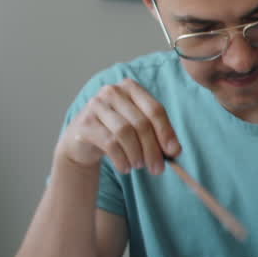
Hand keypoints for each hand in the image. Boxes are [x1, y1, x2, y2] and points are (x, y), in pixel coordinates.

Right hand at [55, 78, 179, 173]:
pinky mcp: (84, 123)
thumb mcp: (139, 130)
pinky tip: (125, 168)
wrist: (82, 141)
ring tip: (139, 166)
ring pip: (125, 133)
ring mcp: (96, 105)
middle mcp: (112, 92)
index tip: (174, 152)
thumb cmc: (116, 132)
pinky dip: (121, 159)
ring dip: (136, 154)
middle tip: (158, 169)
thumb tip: (175, 151)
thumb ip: (158, 136)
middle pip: (141, 123)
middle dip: (153, 149)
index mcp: (131, 88)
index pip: (155, 109)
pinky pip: (109, 143)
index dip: (166, 132)